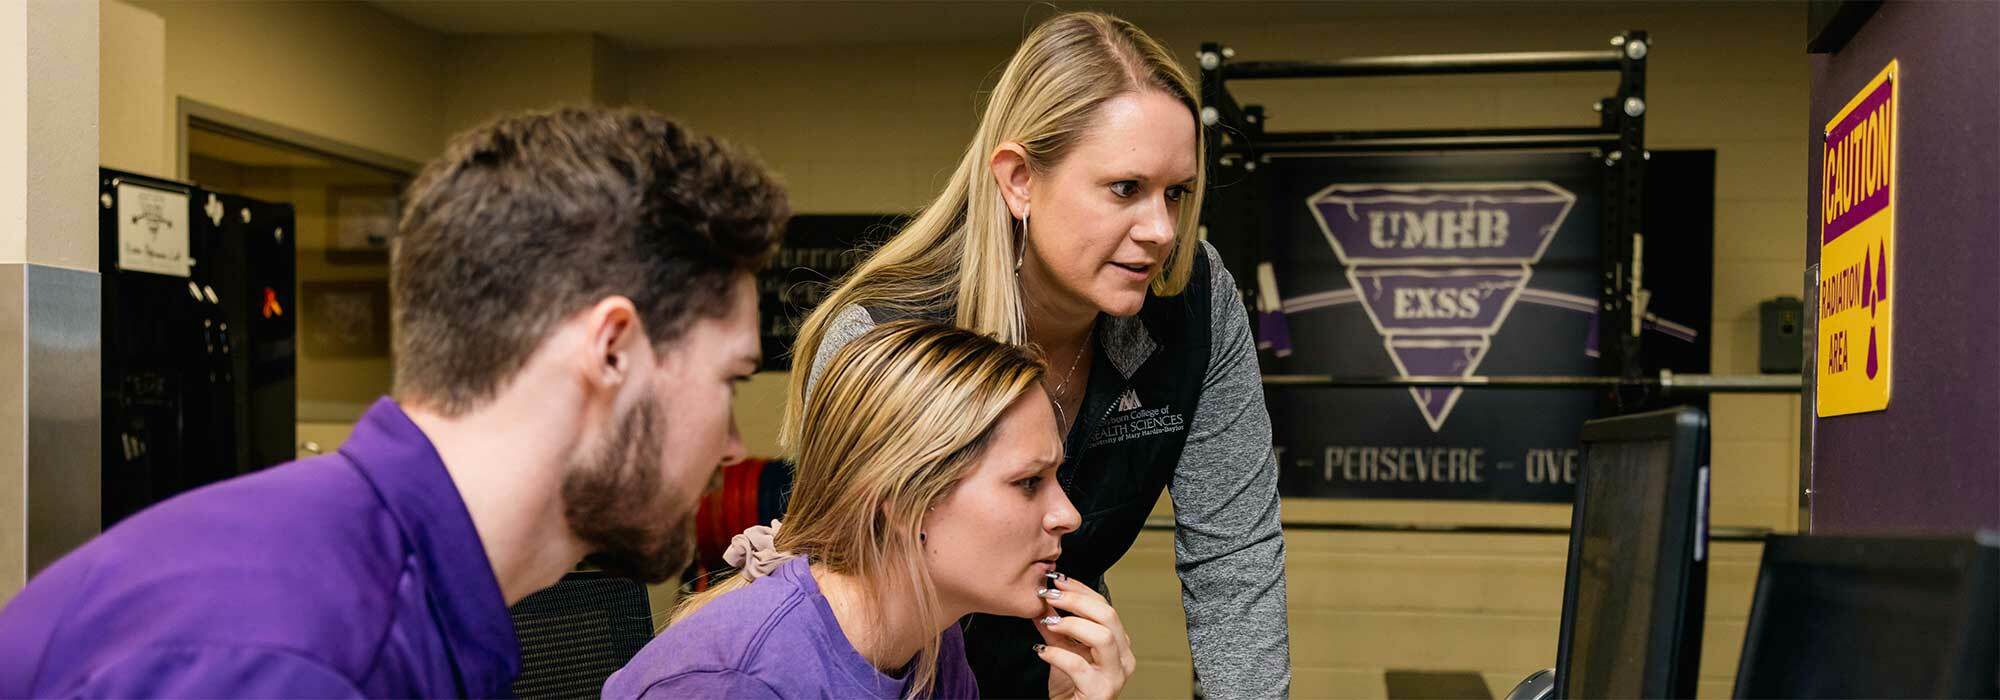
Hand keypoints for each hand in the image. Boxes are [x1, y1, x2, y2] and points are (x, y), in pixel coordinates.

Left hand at [1035, 574, 1134, 699]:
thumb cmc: (1071, 688)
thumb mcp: (1063, 651)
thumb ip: (1055, 628)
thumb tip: (1042, 601)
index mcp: (1119, 643)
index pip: (1105, 607)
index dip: (1081, 590)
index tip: (1058, 580)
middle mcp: (1123, 657)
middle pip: (1108, 616)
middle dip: (1076, 601)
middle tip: (1050, 595)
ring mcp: (1115, 675)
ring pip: (1103, 637)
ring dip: (1072, 624)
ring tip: (1049, 622)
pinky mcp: (1100, 692)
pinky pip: (1080, 666)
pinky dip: (1058, 655)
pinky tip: (1042, 652)